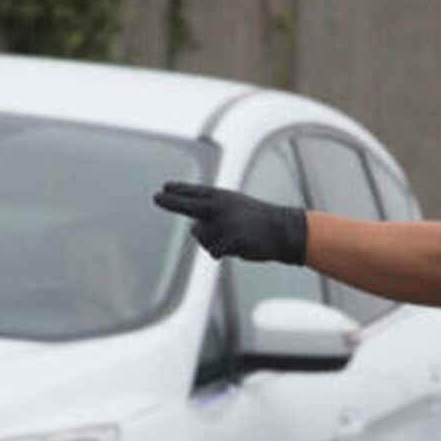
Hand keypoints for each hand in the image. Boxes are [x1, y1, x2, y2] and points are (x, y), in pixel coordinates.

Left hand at [153, 182, 308, 263]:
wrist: (284, 231)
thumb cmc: (259, 222)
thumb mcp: (237, 209)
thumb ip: (214, 215)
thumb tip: (194, 231)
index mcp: (223, 197)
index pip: (196, 192)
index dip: (179, 190)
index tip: (164, 187)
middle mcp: (220, 207)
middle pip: (188, 206)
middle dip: (171, 202)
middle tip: (155, 197)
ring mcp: (224, 223)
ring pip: (202, 238)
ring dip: (212, 242)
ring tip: (234, 237)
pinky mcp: (230, 240)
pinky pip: (214, 252)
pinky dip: (223, 253)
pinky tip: (239, 246)